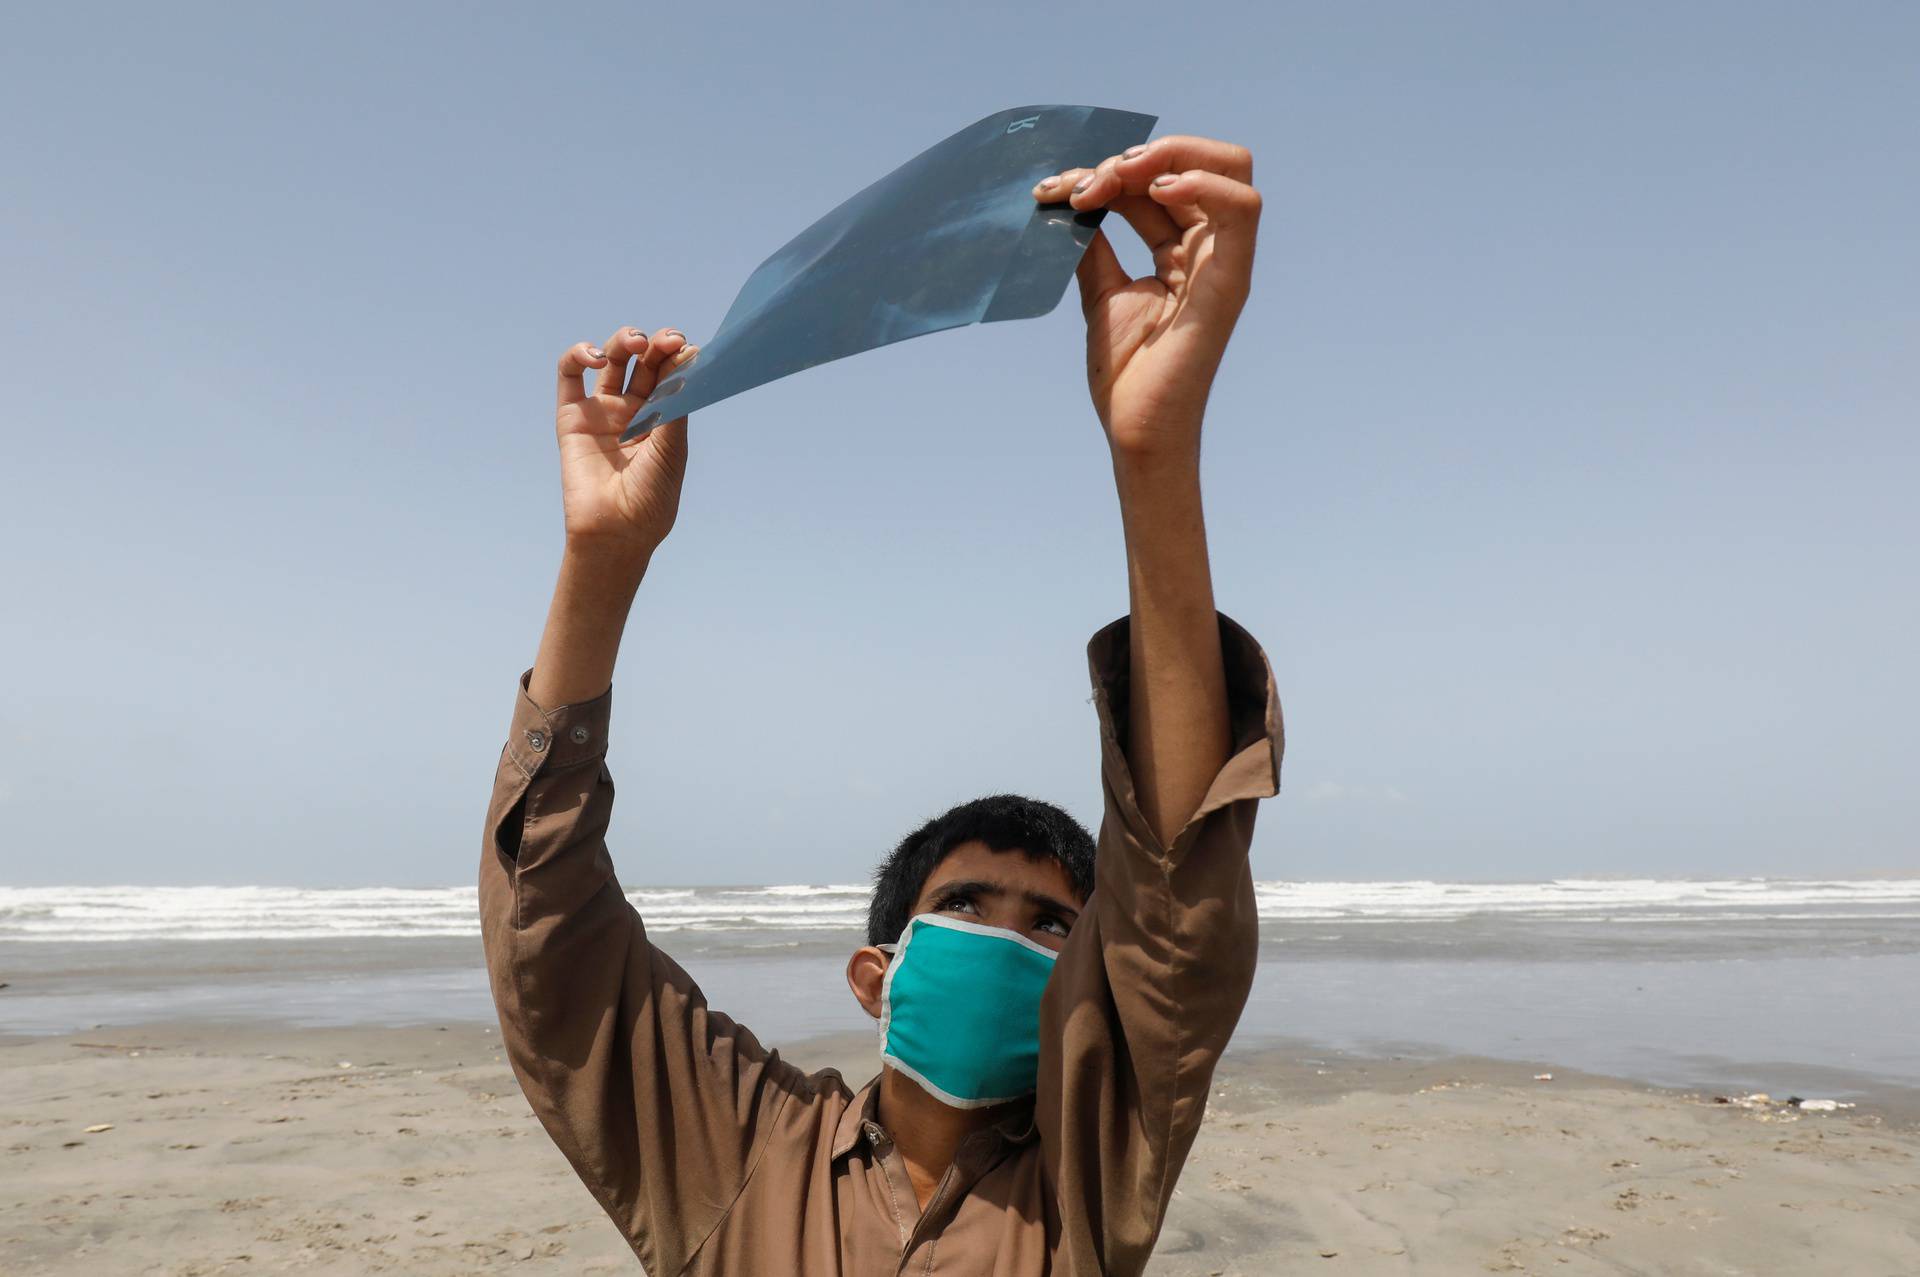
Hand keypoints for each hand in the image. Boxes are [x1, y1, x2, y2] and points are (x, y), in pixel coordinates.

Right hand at [553, 326, 697, 554]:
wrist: (615, 532)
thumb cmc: (651, 498)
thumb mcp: (672, 449)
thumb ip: (676, 404)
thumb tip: (689, 358)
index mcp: (664, 418)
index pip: (670, 375)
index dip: (677, 356)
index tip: (686, 347)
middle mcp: (634, 411)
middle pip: (643, 363)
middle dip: (656, 345)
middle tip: (667, 340)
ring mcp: (603, 412)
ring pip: (611, 361)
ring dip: (621, 341)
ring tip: (634, 343)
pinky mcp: (572, 417)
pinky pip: (569, 375)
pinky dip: (578, 355)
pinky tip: (593, 356)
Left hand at [1033, 136, 1261, 461]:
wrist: (1135, 428)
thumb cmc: (1126, 372)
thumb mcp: (1100, 290)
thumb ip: (1094, 243)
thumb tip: (1071, 197)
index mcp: (1181, 251)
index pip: (1154, 182)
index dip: (1107, 173)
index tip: (1057, 189)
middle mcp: (1209, 249)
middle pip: (1202, 161)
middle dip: (1146, 153)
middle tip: (1094, 179)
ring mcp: (1225, 262)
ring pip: (1231, 169)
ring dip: (1170, 156)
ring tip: (1118, 178)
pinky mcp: (1232, 281)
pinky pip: (1242, 209)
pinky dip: (1203, 183)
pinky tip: (1156, 188)